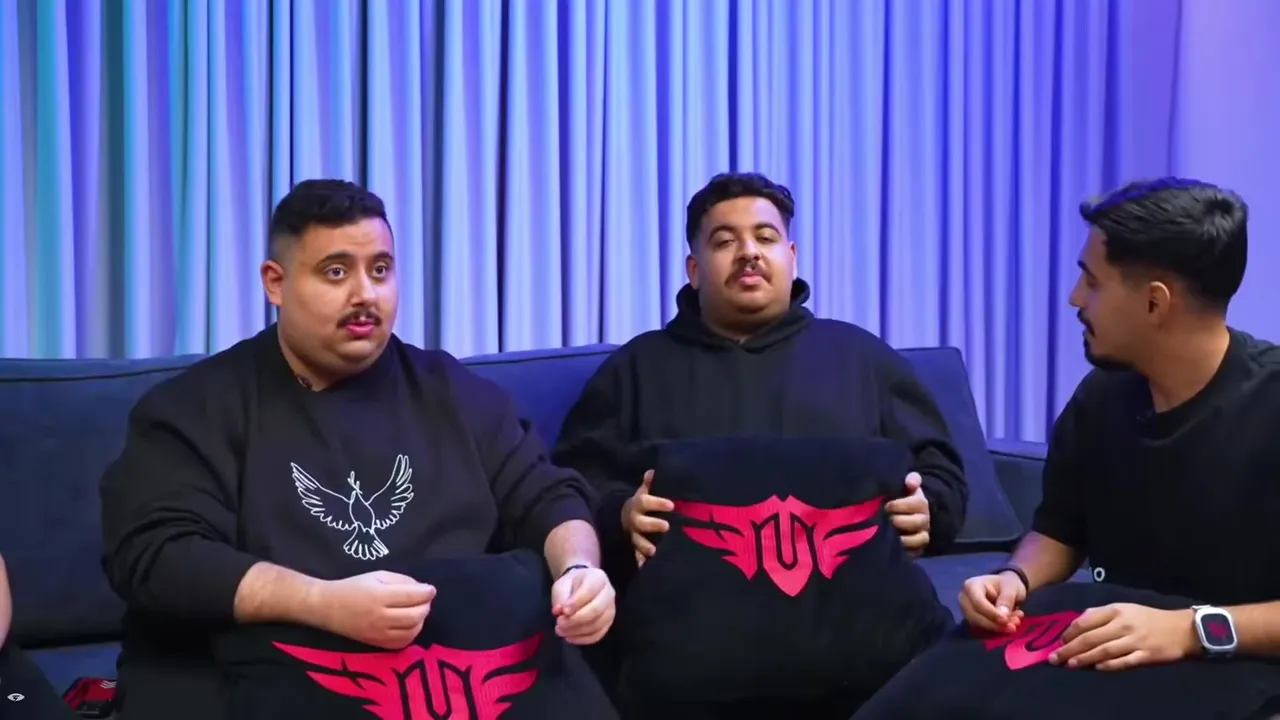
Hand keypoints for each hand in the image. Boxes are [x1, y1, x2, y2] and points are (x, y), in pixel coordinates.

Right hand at [314, 571, 435, 649]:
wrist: (327, 607)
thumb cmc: (353, 587)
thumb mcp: (377, 575)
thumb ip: (401, 580)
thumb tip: (422, 589)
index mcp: (379, 596)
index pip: (412, 596)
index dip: (426, 592)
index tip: (430, 589)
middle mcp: (380, 617)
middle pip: (416, 615)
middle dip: (425, 606)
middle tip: (425, 600)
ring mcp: (378, 633)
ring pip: (412, 631)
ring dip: (421, 620)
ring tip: (417, 611)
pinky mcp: (376, 644)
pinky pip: (402, 643)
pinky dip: (411, 633)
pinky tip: (409, 624)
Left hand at [551, 567, 615, 644]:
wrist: (581, 586)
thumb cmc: (571, 585)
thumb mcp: (562, 585)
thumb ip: (561, 598)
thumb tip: (559, 612)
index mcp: (598, 578)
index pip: (589, 591)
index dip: (575, 603)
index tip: (561, 611)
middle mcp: (609, 593)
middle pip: (596, 610)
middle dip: (575, 619)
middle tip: (559, 623)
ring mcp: (611, 609)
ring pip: (597, 624)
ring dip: (577, 631)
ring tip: (561, 631)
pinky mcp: (608, 623)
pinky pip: (598, 634)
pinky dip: (583, 639)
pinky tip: (570, 637)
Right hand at [621, 470, 673, 565]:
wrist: (624, 520)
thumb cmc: (642, 505)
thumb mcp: (645, 493)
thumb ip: (650, 484)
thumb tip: (653, 471)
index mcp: (637, 505)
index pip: (645, 502)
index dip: (657, 503)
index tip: (671, 504)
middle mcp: (633, 521)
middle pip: (640, 523)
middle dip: (652, 524)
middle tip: (666, 526)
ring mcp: (633, 536)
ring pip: (637, 541)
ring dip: (645, 546)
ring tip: (655, 551)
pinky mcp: (634, 548)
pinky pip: (636, 556)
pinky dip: (640, 561)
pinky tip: (646, 565)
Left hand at [884, 472, 929, 554]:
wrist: (905, 516)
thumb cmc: (900, 499)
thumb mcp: (904, 487)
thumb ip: (910, 480)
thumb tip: (911, 481)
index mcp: (921, 503)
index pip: (917, 503)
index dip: (900, 504)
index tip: (885, 505)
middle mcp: (925, 520)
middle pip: (918, 521)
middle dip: (899, 521)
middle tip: (884, 520)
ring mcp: (922, 535)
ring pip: (919, 539)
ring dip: (903, 538)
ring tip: (887, 535)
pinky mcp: (917, 549)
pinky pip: (915, 553)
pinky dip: (905, 552)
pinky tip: (891, 549)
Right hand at [958, 572, 1026, 632]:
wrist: (1005, 588)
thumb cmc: (1006, 584)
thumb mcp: (1011, 587)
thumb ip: (1007, 599)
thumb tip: (1002, 615)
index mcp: (972, 585)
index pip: (978, 602)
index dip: (991, 613)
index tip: (1006, 621)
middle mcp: (965, 598)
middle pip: (975, 616)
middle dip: (994, 624)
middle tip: (1013, 626)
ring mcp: (967, 610)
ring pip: (978, 625)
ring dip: (997, 628)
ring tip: (1014, 625)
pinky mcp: (972, 620)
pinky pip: (982, 629)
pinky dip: (996, 630)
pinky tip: (1009, 626)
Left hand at [1050, 603, 1197, 670]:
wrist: (1182, 628)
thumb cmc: (1149, 618)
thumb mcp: (1124, 608)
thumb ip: (1101, 614)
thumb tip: (1078, 621)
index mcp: (1115, 610)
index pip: (1085, 621)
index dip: (1070, 633)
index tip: (1059, 641)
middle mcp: (1123, 624)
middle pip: (1090, 638)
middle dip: (1069, 649)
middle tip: (1055, 658)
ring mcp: (1134, 640)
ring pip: (1104, 650)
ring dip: (1084, 659)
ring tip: (1070, 664)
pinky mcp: (1146, 655)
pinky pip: (1124, 661)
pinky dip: (1109, 665)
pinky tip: (1097, 668)